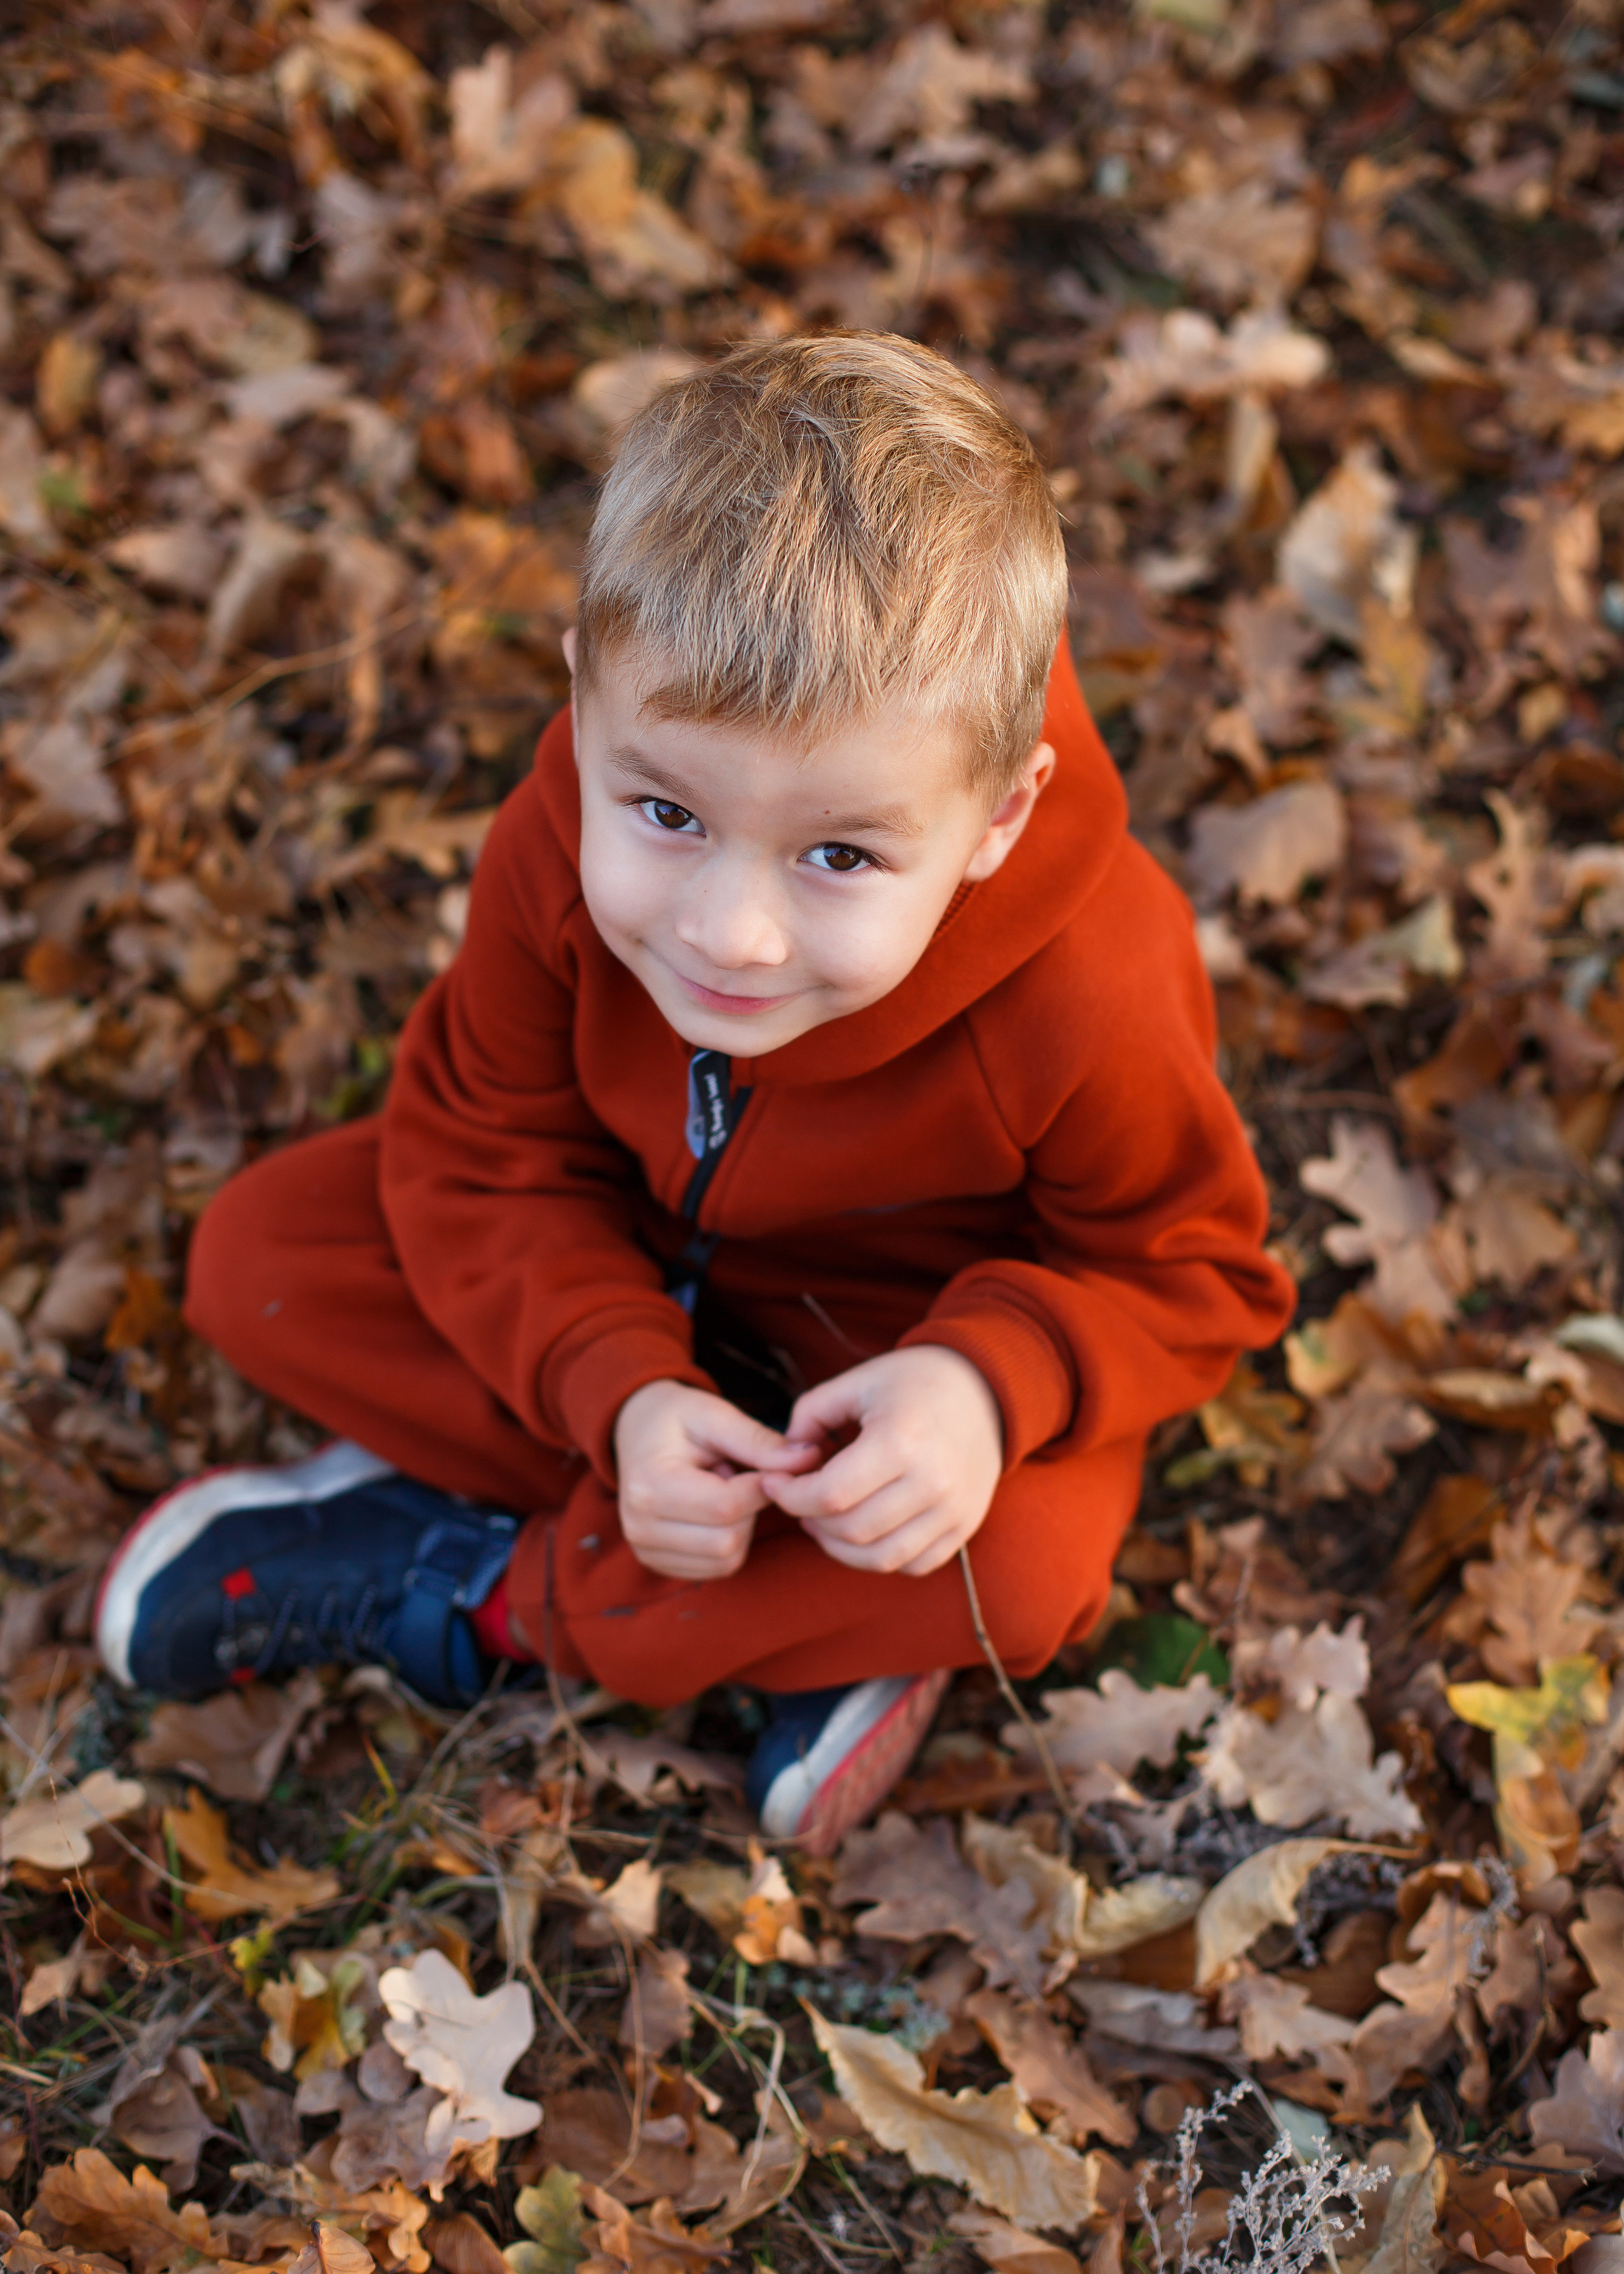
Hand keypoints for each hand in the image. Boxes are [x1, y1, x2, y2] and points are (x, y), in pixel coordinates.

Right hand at [612, 1379, 817, 1581]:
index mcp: (648, 1486)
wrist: (635, 1430)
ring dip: (741, 1527)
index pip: (727, 1507)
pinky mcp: (656, 1563)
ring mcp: (645, 1550)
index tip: (767, 1465)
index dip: (763, 1488)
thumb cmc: (675, 1418)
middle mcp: (640, 1527)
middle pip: (729, 1540)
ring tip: (722, 1491)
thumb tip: (808, 1459)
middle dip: (750, 1509)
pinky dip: (729, 1543)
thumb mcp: (714, 1415)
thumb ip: (758, 1440)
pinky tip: (713, 1512)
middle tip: (739, 1476)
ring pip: (727, 1560)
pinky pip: (717, 1569)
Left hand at [759, 1346, 1003, 1576]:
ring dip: (839, 1547)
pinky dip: (880, 1557)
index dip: (790, 1496)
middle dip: (810, 1520)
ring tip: (823, 1520)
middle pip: (851, 1530)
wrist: (986, 1389)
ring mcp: (954, 1510)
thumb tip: (785, 1458)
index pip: (829, 1495)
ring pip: (880, 1558)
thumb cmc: (914, 1381)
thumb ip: (810, 1414)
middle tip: (797, 1500)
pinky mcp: (966, 1526)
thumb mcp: (857, 1381)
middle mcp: (933, 1481)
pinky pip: (914, 1565)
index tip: (775, 1483)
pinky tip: (863, 1532)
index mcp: (900, 1440)